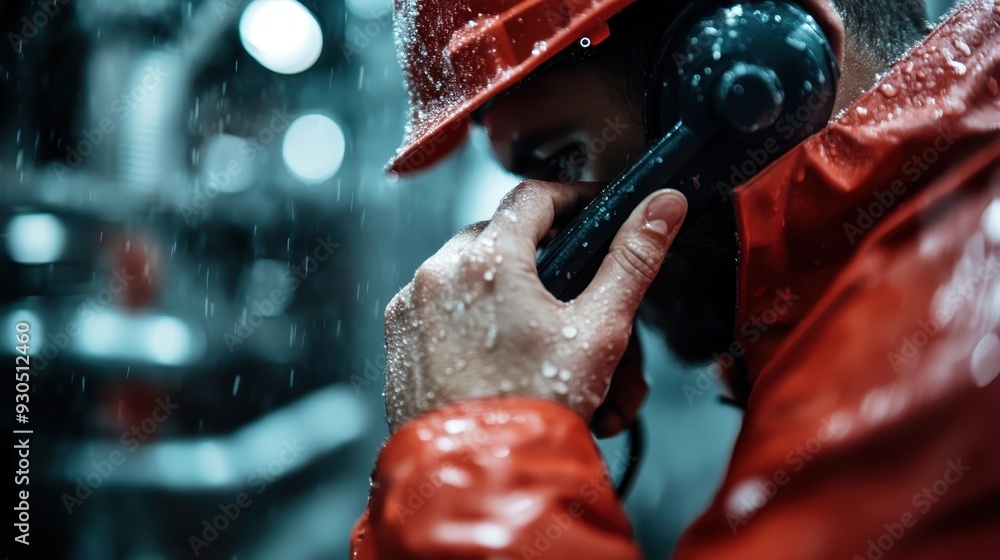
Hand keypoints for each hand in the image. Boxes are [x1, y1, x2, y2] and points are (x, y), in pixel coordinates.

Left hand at [383, 181, 686, 431]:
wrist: (478, 476)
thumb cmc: (535, 407)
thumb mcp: (599, 330)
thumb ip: (633, 260)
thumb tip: (663, 207)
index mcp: (488, 258)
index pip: (534, 196)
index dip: (571, 200)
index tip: (591, 215)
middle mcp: (439, 271)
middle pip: (501, 237)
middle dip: (542, 259)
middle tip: (574, 293)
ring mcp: (413, 305)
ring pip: (469, 273)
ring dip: (507, 291)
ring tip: (543, 340)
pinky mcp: (400, 337)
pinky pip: (440, 306)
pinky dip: (471, 317)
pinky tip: (502, 355)